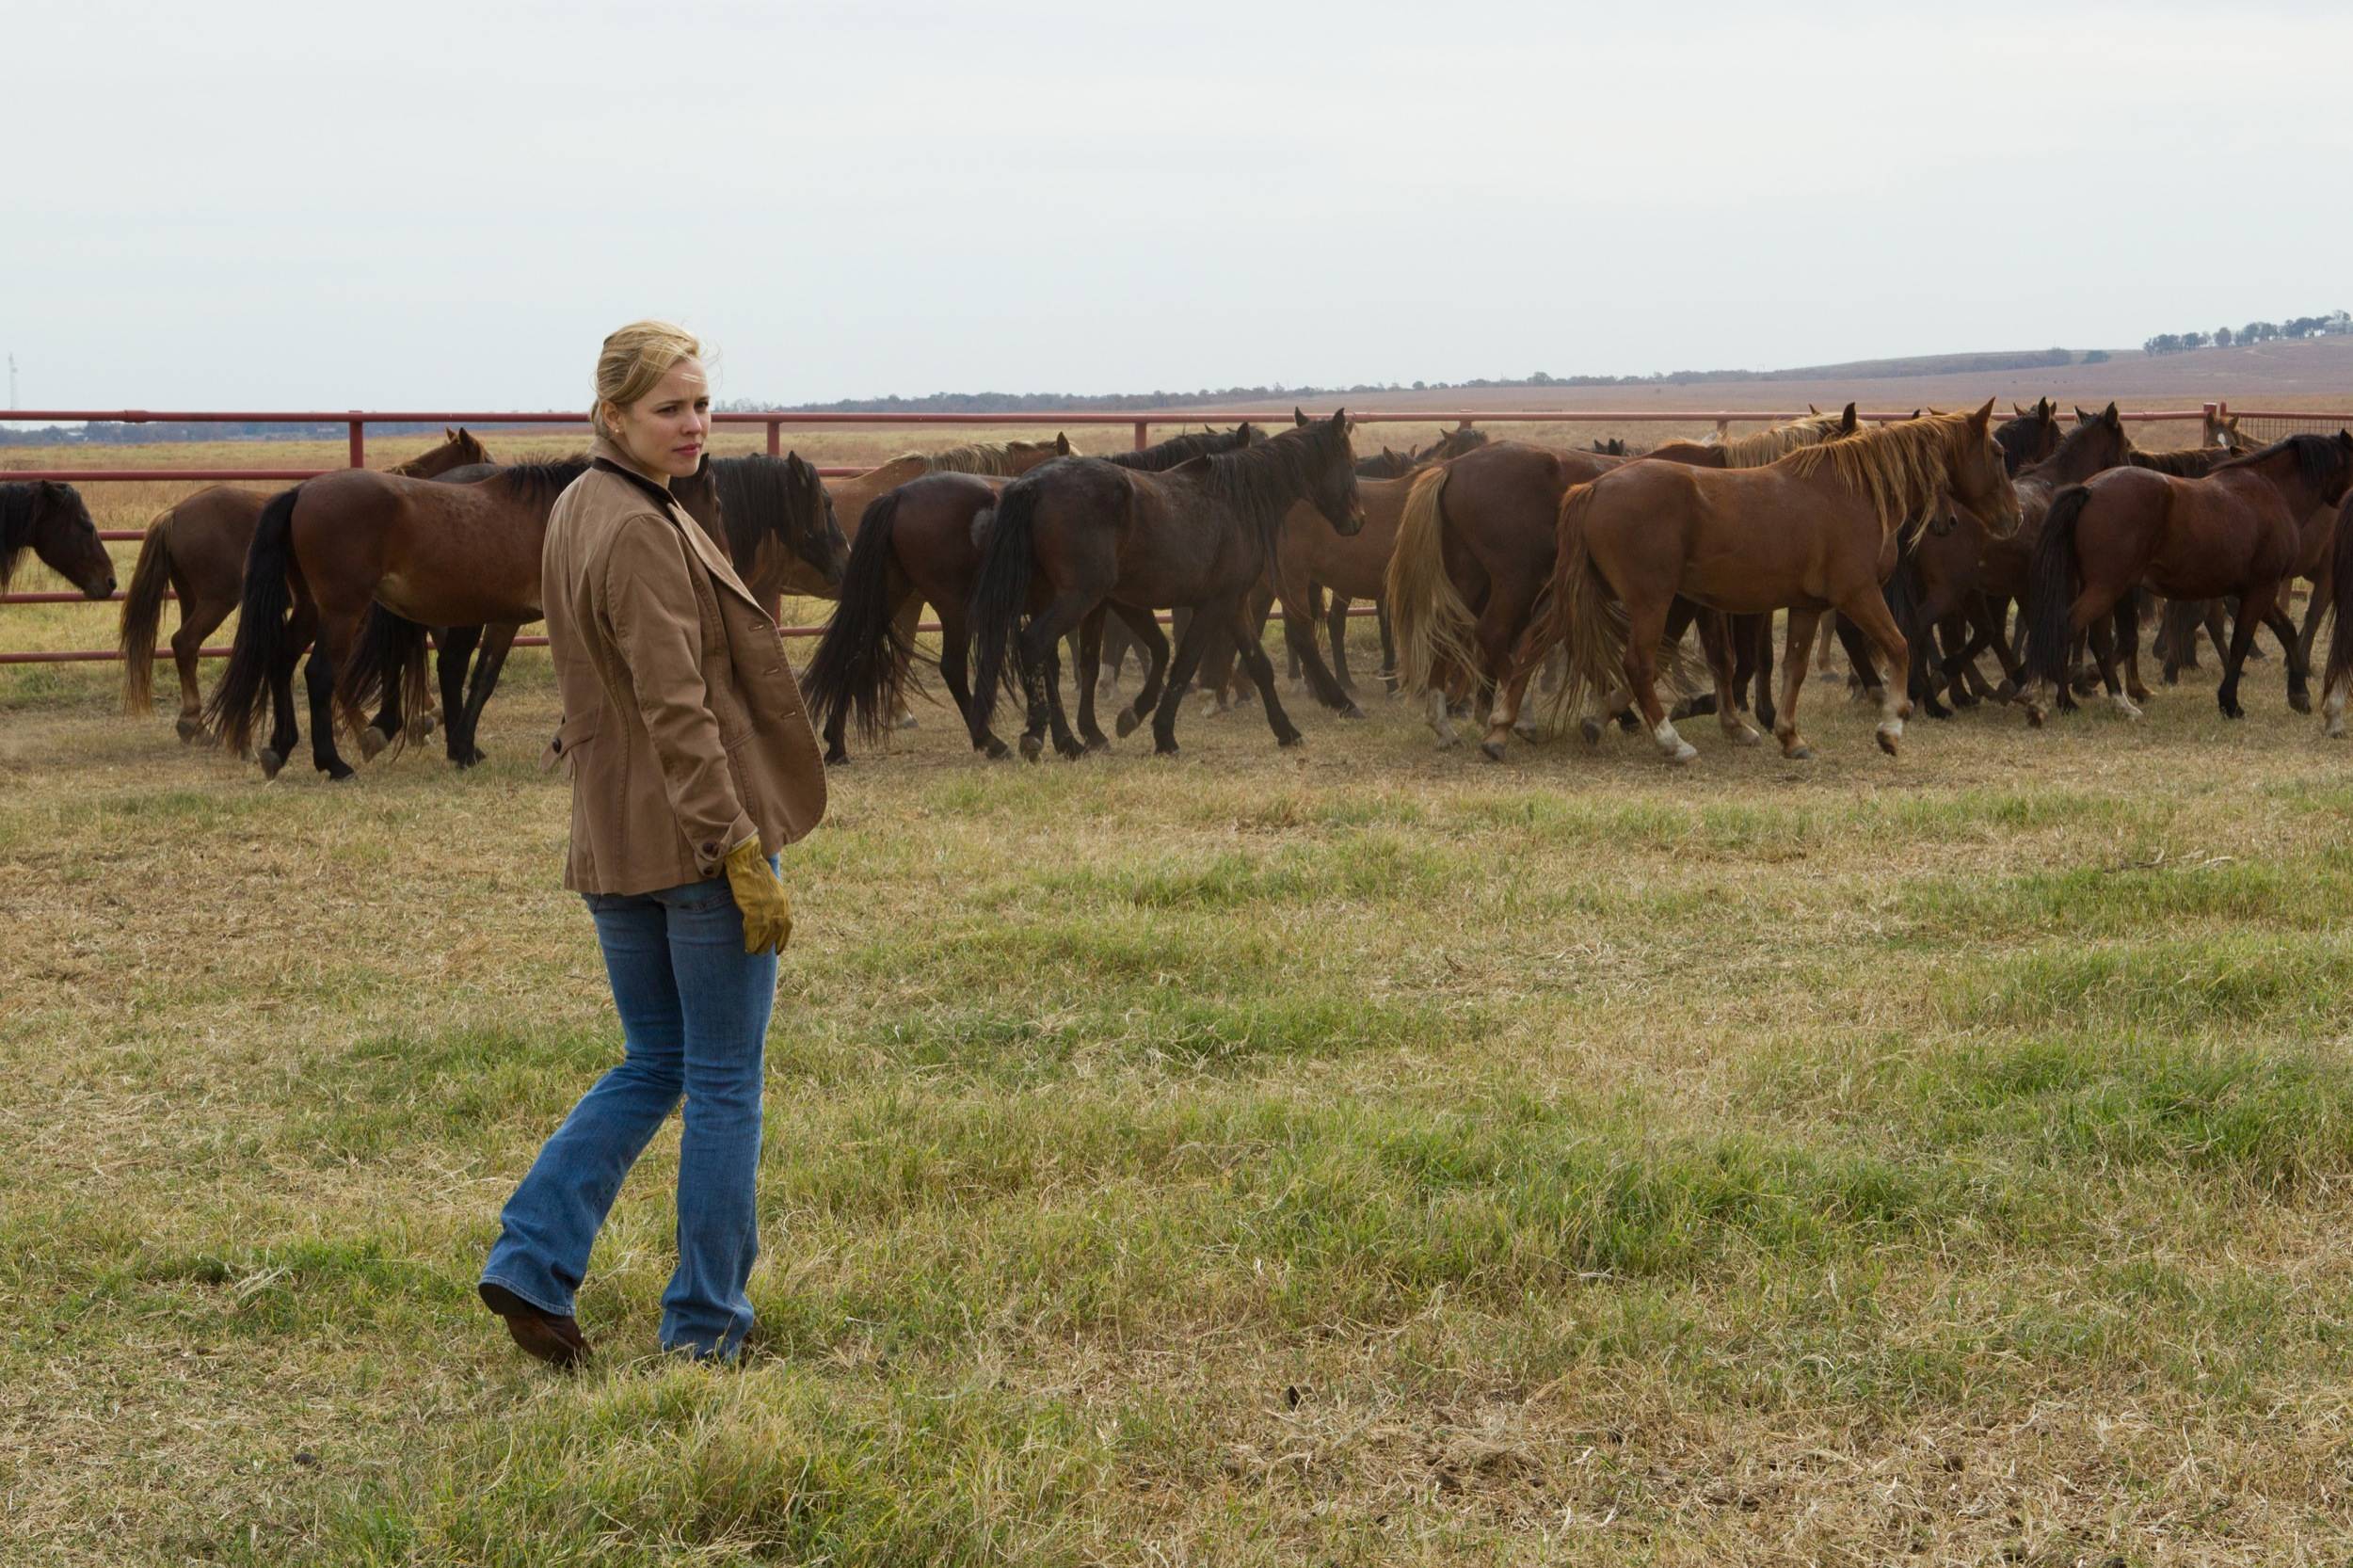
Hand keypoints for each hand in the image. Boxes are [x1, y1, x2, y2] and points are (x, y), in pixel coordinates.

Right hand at [722, 837, 792, 954]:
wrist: (747, 861)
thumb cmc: (755, 872)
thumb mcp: (771, 888)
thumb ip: (773, 901)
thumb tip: (769, 914)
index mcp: (784, 901)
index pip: (787, 925)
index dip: (783, 940)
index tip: (778, 950)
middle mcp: (779, 906)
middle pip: (777, 932)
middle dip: (769, 945)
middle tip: (761, 953)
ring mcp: (767, 908)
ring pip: (765, 935)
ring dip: (760, 946)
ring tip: (754, 952)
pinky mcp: (754, 909)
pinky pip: (754, 931)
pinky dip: (751, 941)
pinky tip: (747, 947)